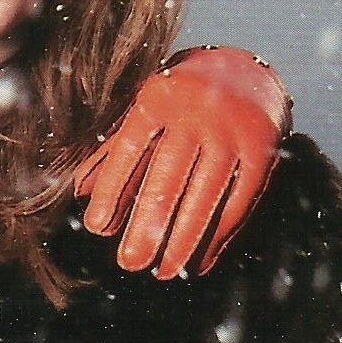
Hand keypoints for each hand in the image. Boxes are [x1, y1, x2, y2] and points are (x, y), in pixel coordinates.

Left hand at [74, 48, 289, 278]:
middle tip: (130, 263)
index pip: (130, 148)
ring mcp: (233, 130)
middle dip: (148, 224)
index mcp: (159, 97)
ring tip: (163, 271)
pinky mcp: (262, 150)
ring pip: (206, 193)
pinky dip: (218, 236)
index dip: (113, 189)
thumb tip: (79, 193)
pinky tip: (200, 263)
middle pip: (169, 176)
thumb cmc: (179, 100)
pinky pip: (239, 200)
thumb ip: (112, 149)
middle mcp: (198, 110)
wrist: (246, 71)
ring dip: (184, 239)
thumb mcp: (144, 111)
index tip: (98, 228)